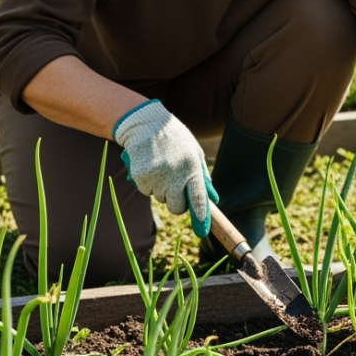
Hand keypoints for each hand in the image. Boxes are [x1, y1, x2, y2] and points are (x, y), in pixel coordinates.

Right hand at [112, 99, 217, 236]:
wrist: (146, 123)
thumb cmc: (175, 139)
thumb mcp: (194, 152)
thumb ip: (203, 176)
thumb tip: (213, 199)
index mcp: (192, 168)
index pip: (198, 199)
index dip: (200, 217)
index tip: (202, 231)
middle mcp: (176, 174)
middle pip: (176, 208)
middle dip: (177, 204)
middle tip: (174, 188)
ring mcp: (157, 176)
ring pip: (160, 199)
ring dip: (161, 190)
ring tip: (161, 168)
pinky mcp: (141, 176)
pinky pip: (146, 191)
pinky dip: (148, 184)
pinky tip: (149, 167)